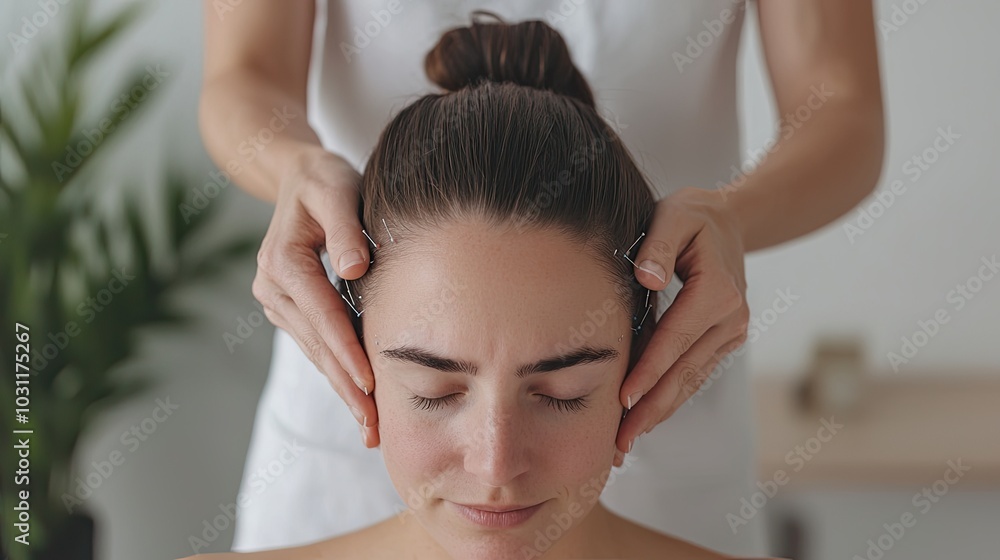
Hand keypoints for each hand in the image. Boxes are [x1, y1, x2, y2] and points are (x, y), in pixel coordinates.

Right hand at [251, 148, 380, 446]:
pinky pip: (317, 345)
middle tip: (374, 427)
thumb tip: (355, 267)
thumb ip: (346, 228)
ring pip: (316, 353)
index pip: (323, 315)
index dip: (347, 351)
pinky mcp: (289, 309)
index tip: (370, 385)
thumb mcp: (336, 188)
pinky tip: (358, 400)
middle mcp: (273, 287)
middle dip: (348, 387)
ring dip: (343, 389)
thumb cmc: (323, 179)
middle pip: (318, 345)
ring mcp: (277, 301)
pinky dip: (338, 373)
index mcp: (283, 261)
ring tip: (370, 427)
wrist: (297, 175)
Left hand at [613, 187, 748, 465]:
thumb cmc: (692, 217)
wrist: (730, 221)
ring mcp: (731, 333)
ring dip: (659, 412)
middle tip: (618, 442)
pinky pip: (693, 375)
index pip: (675, 339)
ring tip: (626, 442)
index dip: (648, 371)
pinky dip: (669, 398)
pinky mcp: (724, 342)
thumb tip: (647, 278)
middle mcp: (731, 319)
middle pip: (683, 372)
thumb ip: (659, 245)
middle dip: (650, 409)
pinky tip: (644, 419)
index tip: (622, 400)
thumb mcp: (675, 216)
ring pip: (690, 381)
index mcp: (718, 291)